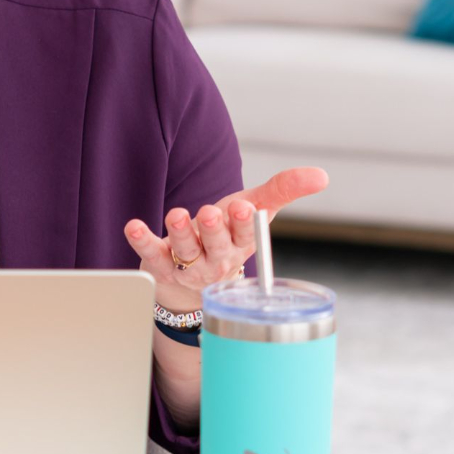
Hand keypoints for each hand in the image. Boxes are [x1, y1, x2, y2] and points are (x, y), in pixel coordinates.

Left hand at [122, 167, 328, 313]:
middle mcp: (217, 258)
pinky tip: (133, 226)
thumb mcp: (253, 209)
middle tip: (210, 212)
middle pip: (217, 245)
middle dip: (214, 229)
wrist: (191, 278)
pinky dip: (142, 240)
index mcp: (241, 244)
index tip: (243, 206)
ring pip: (186, 251)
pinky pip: (152, 254)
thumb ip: (283, 190)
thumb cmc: (225, 235)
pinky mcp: (160, 265)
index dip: (244, 222)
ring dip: (181, 232)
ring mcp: (188, 265)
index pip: (247, 235)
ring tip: (177, 214)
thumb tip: (321, 175)